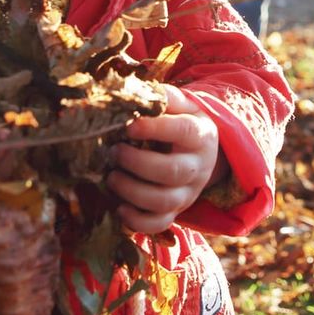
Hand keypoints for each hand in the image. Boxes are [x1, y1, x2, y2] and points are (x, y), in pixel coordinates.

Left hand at [107, 86, 221, 233]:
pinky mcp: (176, 212)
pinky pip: (158, 225)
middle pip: (172, 171)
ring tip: (112, 177)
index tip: (128, 125)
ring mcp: (187, 193)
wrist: (201, 154)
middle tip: (114, 151)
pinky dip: (137, 221)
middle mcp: (198, 167)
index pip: (183, 131)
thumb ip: (164, 97)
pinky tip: (119, 207)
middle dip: (137, 163)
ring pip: (163, 201)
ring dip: (132, 191)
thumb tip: (134, 89)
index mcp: (200, 135)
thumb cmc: (182, 124)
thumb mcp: (183, 106)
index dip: (155, 128)